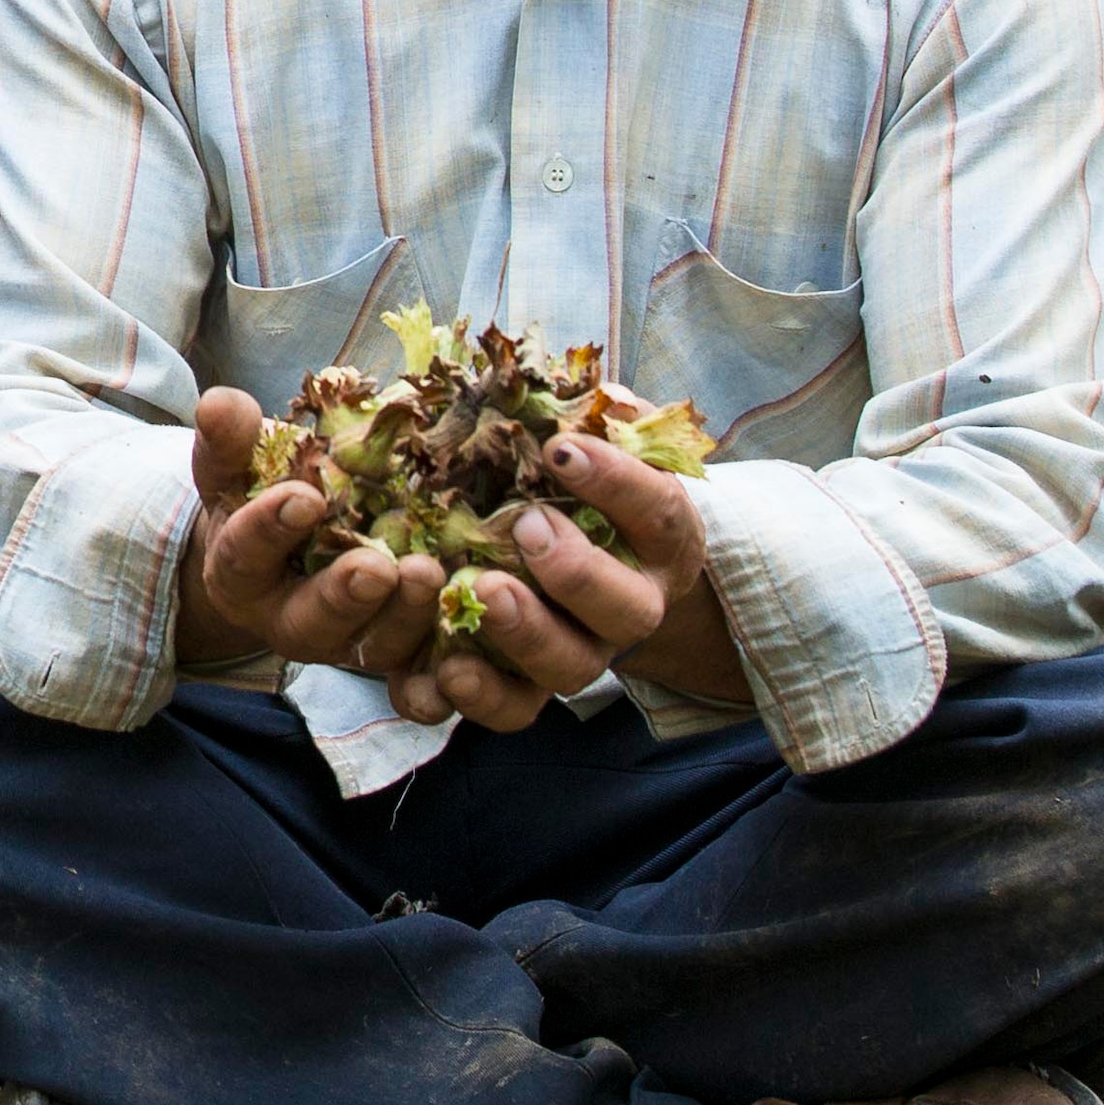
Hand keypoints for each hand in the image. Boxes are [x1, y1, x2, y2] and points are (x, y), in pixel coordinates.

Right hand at [175, 388, 468, 678]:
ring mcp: (346, 643)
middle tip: (376, 566)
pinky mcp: (394, 655)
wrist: (292, 555)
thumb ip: (230, 441)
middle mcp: (290, 619)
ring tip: (429, 573)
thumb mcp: (239, 470)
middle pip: (312, 618)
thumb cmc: (264, 500)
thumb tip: (220, 403)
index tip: (304, 498)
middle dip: (344, 594)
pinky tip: (468, 622)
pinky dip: (443, 653)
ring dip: (404, 615)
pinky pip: (419, 668)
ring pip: (373, 645)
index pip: (245, 553)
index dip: (269, 528)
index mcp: (241, 574)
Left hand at [381, 435, 752, 730]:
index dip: (616, 482)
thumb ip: (603, 420)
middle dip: (575, 571)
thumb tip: (604, 394)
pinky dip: (477, 695)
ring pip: (567, 667)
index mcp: (659, 540)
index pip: (656, 512)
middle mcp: (630, 607)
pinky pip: (510, 710)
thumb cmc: (585, 492)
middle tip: (526, 526)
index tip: (563, 448)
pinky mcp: (526, 688)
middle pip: (622, 610)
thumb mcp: (601, 445)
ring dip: (525, 632)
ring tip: (480, 588)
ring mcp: (580, 653)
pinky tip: (444, 664)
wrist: (588, 570)